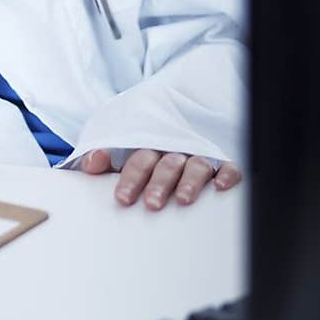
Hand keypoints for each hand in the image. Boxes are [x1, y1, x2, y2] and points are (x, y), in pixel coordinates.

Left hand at [79, 148, 242, 209]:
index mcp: (150, 146)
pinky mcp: (223, 162)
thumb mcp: (120, 148)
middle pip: (167, 164)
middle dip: (159, 183)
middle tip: (152, 203)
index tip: (123, 198)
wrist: (177, 116)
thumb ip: (103, 158)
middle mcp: (176, 150)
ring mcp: (200, 155)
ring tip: (184, 200)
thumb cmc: (146, 147)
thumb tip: (90, 164)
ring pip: (196, 165)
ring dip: (190, 181)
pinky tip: (221, 186)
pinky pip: (229, 165)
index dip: (131, 178)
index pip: (139, 160)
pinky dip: (227, 173)